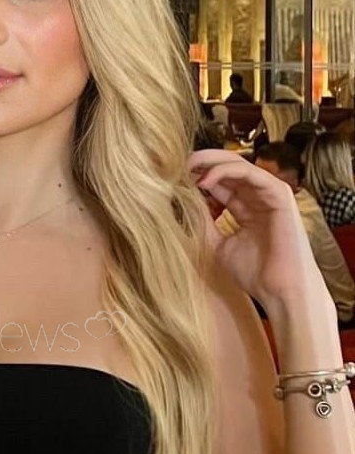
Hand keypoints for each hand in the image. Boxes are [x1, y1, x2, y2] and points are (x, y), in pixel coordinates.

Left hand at [187, 148, 321, 306]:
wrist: (280, 291)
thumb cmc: (254, 274)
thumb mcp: (217, 245)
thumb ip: (203, 222)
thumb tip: (183, 200)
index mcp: (246, 209)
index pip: (220, 184)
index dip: (196, 178)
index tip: (172, 179)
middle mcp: (258, 198)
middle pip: (228, 168)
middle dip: (201, 163)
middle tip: (177, 165)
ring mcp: (270, 194)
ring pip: (238, 164)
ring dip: (210, 162)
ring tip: (187, 167)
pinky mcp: (279, 193)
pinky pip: (250, 172)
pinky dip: (226, 171)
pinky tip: (205, 180)